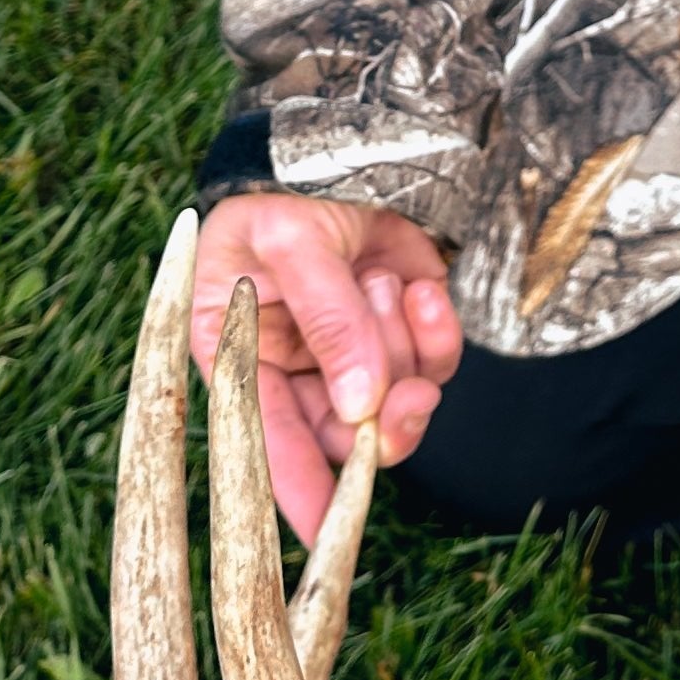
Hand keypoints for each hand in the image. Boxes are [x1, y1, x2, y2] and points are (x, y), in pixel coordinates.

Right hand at [192, 195, 460, 540]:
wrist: (343, 142)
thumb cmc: (285, 197)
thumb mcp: (291, 246)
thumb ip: (327, 320)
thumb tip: (359, 408)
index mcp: (242, 364)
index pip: (265, 447)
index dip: (297, 495)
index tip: (326, 536)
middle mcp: (299, 374)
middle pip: (346, 440)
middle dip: (382, 425)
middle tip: (408, 398)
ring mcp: (358, 356)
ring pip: (397, 401)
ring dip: (404, 353)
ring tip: (387, 284)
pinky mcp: (406, 332)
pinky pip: (435, 360)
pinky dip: (437, 330)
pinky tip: (421, 285)